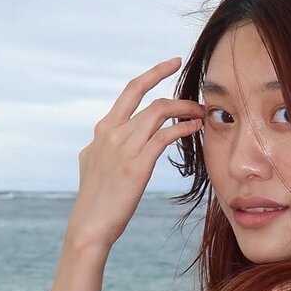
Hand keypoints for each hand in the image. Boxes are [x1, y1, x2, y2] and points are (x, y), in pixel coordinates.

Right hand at [66, 57, 204, 250]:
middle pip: (147, 97)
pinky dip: (183, 127)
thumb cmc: (96, 200)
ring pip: (159, 112)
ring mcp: (123, 147)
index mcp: (102, 131)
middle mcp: (111, 133)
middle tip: (184, 68)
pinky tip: (194, 127)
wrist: (90, 225)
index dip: (152, 75)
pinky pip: (166, 135)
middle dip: (165, 76)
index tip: (170, 65)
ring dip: (184, 108)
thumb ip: (104, 146)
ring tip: (199, 111)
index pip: (130, 92)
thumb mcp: (93, 164)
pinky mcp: (136, 164)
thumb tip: (109, 139)